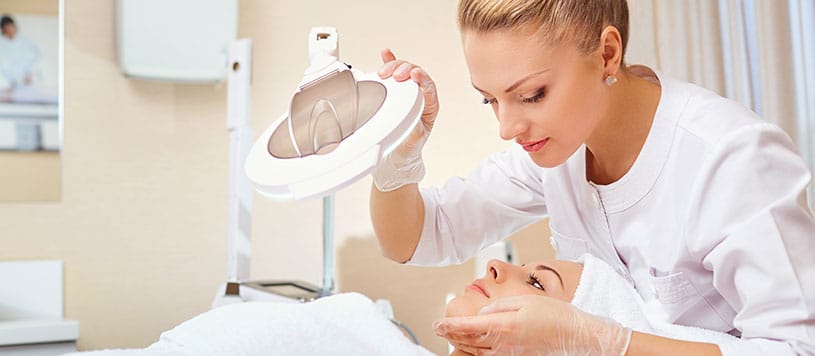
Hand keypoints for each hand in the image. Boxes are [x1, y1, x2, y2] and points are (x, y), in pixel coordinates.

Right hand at [371, 49, 438, 191]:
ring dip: (395, 66)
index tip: (414, 75)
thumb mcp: (413, 142)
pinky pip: (393, 73)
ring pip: (404, 72)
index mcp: (430, 108)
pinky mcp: (394, 91)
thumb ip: (415, 133)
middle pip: (416, 75)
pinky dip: (389, 62)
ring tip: (385, 70)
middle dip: (405, 71)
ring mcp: (407, 93)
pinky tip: (385, 53)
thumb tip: (414, 122)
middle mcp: (420, 97)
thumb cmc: (407, 148)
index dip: (423, 79)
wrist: (396, 155)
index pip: (429, 88)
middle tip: (395, 75)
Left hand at [433, 295, 631, 355]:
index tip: (437, 324)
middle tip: (438, 329)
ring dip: (462, 343)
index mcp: (504, 327)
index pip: (468, 328)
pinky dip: (477, 351)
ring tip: (450, 336)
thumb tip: (482, 313)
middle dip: (452, 335)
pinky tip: (473, 346)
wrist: (578, 337)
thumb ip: (499, 307)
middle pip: (470, 341)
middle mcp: (504, 345)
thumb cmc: (556, 316)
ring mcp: (511, 354)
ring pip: (478, 351)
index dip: (450, 326)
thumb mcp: (525, 302)